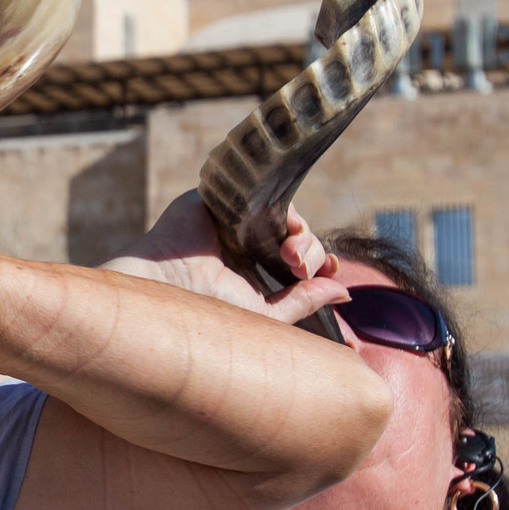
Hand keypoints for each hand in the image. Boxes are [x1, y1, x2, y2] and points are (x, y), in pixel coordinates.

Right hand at [99, 189, 347, 324]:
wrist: (163, 292)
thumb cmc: (203, 314)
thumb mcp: (264, 316)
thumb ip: (302, 303)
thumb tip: (345, 294)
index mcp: (246, 272)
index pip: (293, 262)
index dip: (317, 264)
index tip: (331, 272)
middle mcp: (239, 244)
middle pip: (294, 239)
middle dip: (311, 254)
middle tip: (301, 269)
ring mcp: (228, 221)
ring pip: (284, 217)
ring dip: (302, 236)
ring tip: (292, 257)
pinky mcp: (218, 199)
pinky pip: (262, 193)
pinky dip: (285, 210)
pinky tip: (287, 230)